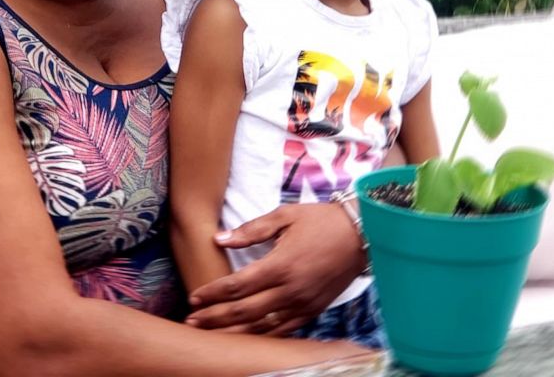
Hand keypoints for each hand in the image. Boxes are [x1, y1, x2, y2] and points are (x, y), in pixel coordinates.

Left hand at [184, 203, 366, 335]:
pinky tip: (246, 336)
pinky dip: (263, 336)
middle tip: (193, 322)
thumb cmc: (320, 220)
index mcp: (280, 265)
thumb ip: (251, 230)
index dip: (213, 294)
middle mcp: (290, 290)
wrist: (360, 234)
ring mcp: (303, 304)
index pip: (238, 285)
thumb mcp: (284, 216)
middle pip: (245, 312)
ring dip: (234, 332)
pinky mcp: (313, 311)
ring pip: (262, 327)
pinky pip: (284, 330)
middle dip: (216, 318)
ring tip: (212, 335)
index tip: (194, 298)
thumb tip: (219, 239)